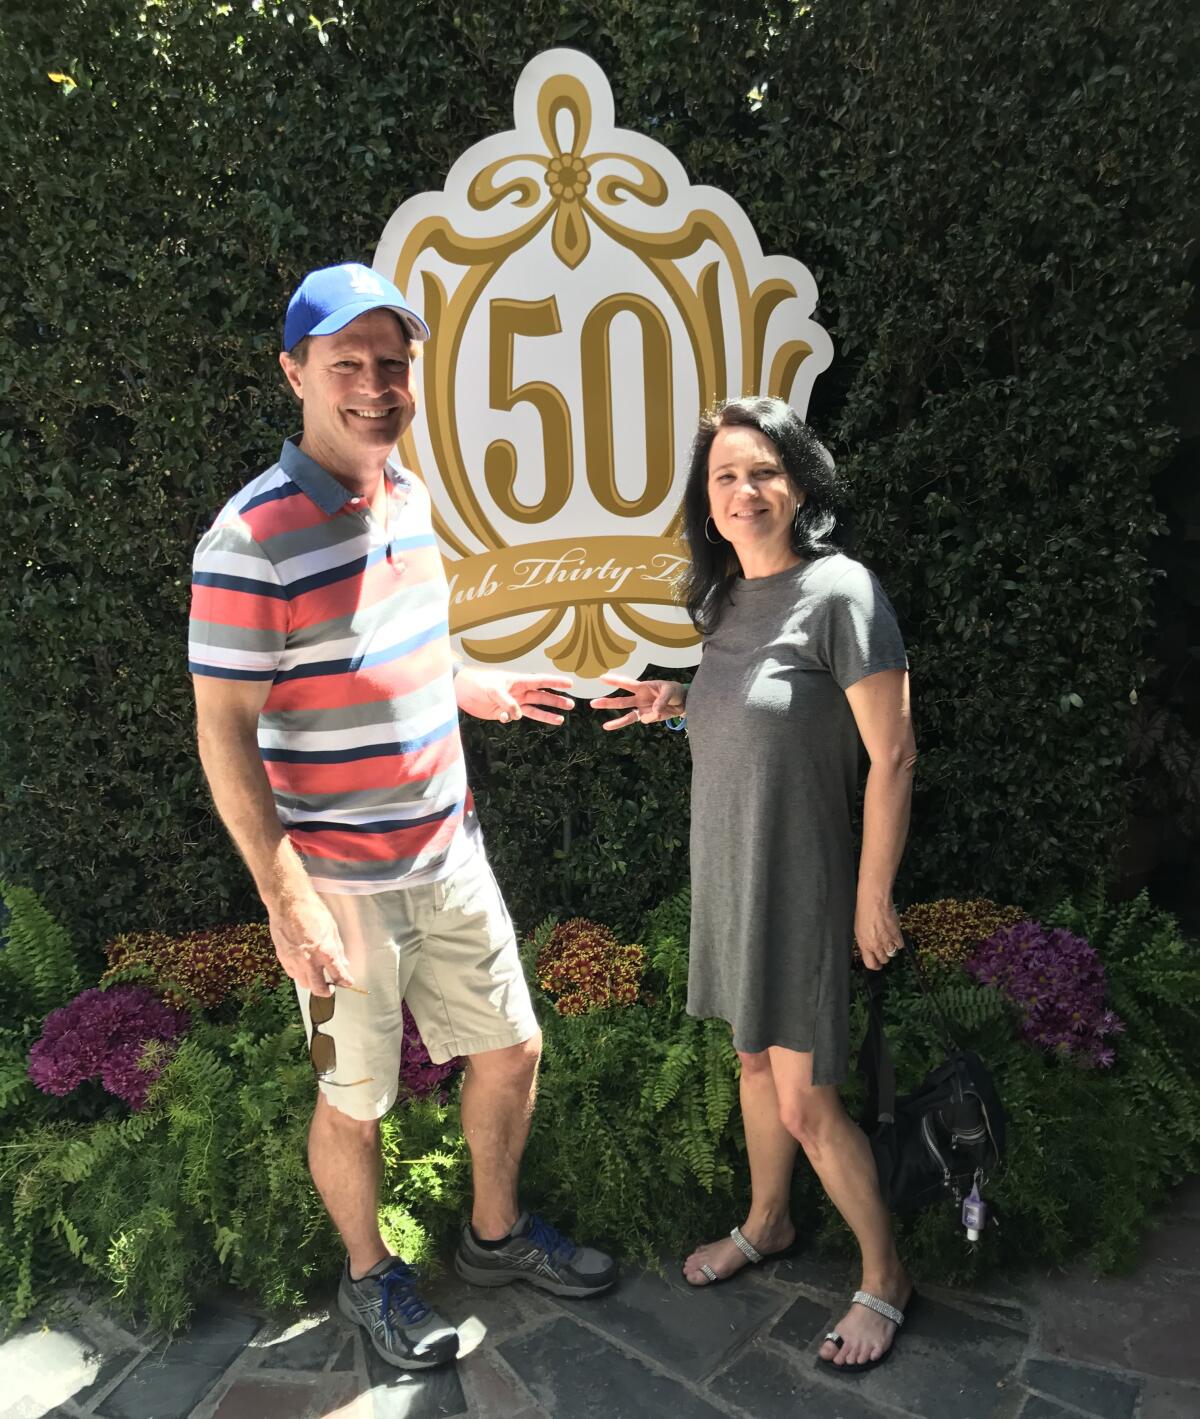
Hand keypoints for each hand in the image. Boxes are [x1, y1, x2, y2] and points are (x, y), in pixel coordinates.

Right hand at [267, 890, 354, 995]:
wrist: (289, 903)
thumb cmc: (312, 911)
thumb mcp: (332, 928)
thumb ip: (337, 949)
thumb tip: (343, 962)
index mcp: (325, 951)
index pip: (338, 974)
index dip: (345, 981)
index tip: (348, 983)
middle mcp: (309, 960)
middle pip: (318, 988)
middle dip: (326, 991)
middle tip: (331, 988)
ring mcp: (294, 961)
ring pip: (304, 983)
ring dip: (312, 983)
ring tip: (317, 976)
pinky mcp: (283, 958)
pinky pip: (293, 974)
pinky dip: (300, 974)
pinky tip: (304, 967)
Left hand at [454, 666, 575, 725]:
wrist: (460, 690)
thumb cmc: (476, 682)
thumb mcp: (492, 689)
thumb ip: (506, 701)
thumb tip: (517, 715)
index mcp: (518, 681)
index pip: (540, 681)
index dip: (555, 683)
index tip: (570, 684)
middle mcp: (518, 691)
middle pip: (541, 696)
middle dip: (556, 701)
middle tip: (571, 705)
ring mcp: (511, 702)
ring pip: (533, 709)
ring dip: (546, 714)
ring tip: (560, 720)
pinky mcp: (502, 712)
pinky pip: (512, 717)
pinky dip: (510, 719)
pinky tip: (502, 717)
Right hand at [590, 674, 685, 729]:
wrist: (684, 701)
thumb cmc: (675, 691)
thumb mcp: (671, 691)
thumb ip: (662, 701)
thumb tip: (654, 712)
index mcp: (643, 687)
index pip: (626, 683)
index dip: (614, 680)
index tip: (601, 678)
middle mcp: (639, 698)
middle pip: (621, 701)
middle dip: (607, 703)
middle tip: (592, 703)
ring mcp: (642, 708)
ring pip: (627, 715)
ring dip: (617, 721)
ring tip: (605, 726)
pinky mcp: (648, 717)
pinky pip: (643, 720)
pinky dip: (649, 719)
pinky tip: (659, 714)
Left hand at [855, 898, 904, 971]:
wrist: (875, 901)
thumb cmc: (864, 912)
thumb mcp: (859, 929)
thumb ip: (865, 942)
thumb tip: (869, 949)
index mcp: (864, 944)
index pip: (870, 964)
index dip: (875, 965)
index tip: (877, 964)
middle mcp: (876, 945)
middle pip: (883, 960)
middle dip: (883, 956)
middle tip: (883, 950)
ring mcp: (887, 941)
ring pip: (892, 954)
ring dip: (891, 949)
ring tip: (888, 941)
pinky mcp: (897, 935)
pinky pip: (900, 945)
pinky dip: (898, 942)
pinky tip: (894, 935)